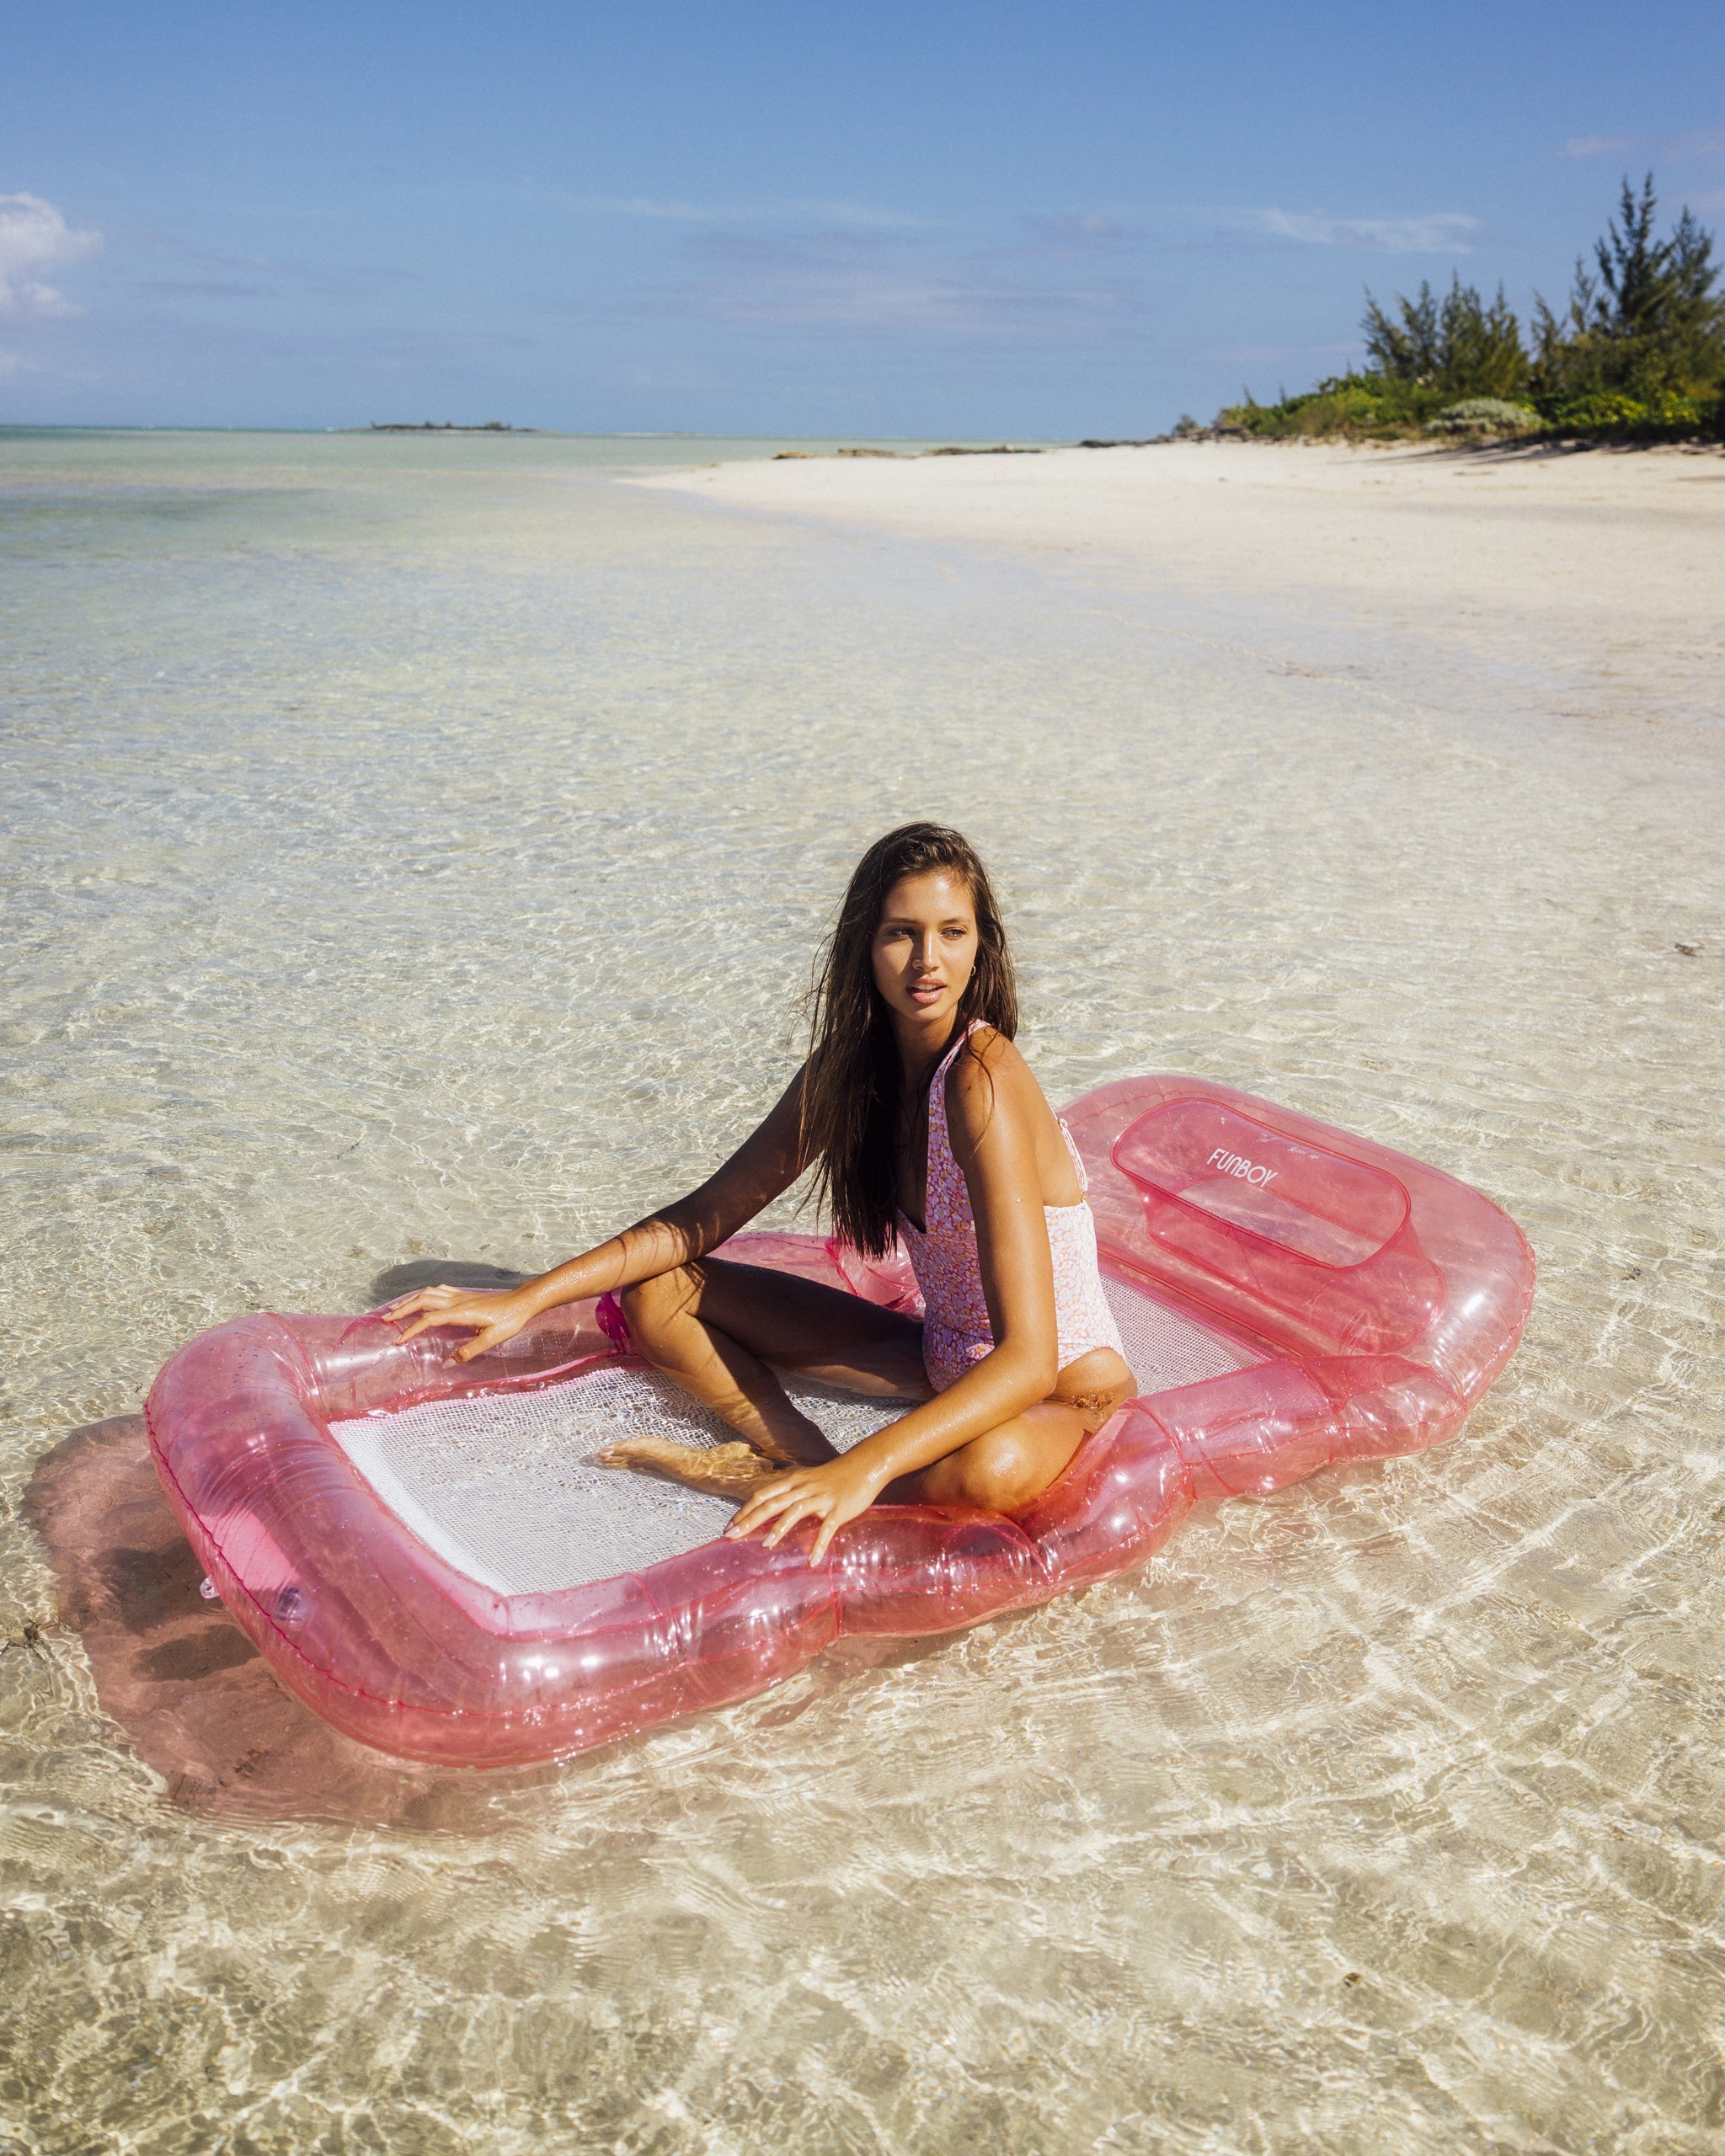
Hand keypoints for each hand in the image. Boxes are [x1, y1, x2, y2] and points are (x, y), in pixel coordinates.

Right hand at [384, 1284, 533, 1362]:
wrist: (522, 1301)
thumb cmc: (509, 1320)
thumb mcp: (491, 1340)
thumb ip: (468, 1352)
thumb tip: (447, 1364)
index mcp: (460, 1312)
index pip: (429, 1319)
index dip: (411, 1330)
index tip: (398, 1341)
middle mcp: (456, 1300)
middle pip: (422, 1300)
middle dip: (402, 1310)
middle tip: (385, 1320)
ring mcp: (460, 1295)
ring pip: (428, 1293)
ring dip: (410, 1300)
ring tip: (396, 1310)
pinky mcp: (464, 1294)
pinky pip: (438, 1291)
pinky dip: (424, 1294)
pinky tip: (421, 1298)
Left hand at [724, 1452, 883, 1565]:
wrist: (865, 1465)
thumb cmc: (835, 1477)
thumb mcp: (808, 1481)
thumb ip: (792, 1495)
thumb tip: (774, 1514)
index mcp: (794, 1482)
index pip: (762, 1495)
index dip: (745, 1510)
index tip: (730, 1525)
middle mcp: (803, 1488)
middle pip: (771, 1504)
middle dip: (750, 1520)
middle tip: (732, 1536)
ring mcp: (821, 1498)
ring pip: (794, 1512)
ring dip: (778, 1529)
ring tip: (764, 1545)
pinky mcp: (838, 1509)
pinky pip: (827, 1529)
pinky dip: (818, 1544)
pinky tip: (812, 1560)